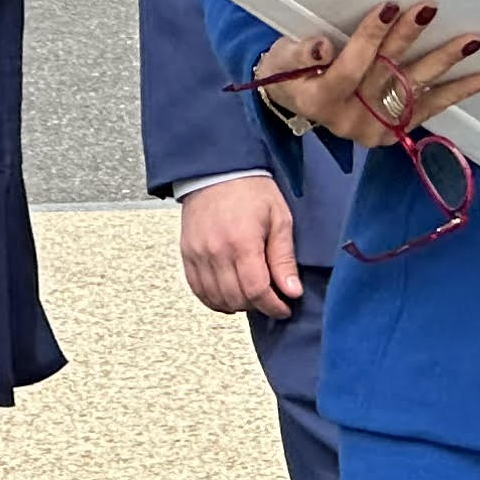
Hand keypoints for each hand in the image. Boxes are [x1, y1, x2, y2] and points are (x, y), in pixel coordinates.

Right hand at [178, 175, 301, 317]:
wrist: (216, 172)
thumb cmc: (251, 191)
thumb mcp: (279, 219)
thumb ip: (283, 258)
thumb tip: (291, 291)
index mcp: (242, 241)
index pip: (256, 290)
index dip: (273, 306)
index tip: (284, 308)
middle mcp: (216, 251)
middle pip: (236, 299)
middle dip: (258, 306)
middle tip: (270, 298)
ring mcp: (198, 255)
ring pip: (216, 299)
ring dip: (237, 305)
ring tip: (252, 295)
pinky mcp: (187, 255)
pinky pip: (198, 290)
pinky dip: (215, 299)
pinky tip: (230, 295)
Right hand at [247, 1, 479, 149]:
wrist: (297, 101)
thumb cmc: (289, 71)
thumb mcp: (282, 58)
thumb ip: (299, 54)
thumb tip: (321, 47)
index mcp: (320, 101)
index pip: (349, 69)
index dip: (368, 38)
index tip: (388, 6)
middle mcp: (350, 120)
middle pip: (385, 75)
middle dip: (408, 39)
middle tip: (429, 9)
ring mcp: (376, 128)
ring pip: (414, 91)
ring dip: (445, 64)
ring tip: (472, 42)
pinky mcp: (395, 130)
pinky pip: (429, 109)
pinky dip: (456, 92)